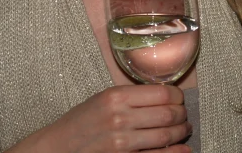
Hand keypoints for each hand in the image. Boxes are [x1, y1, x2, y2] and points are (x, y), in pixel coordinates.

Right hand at [8, 84, 191, 152]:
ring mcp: (121, 142)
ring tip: (184, 130)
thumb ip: (132, 96)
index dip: (177, 96)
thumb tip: (164, 95)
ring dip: (181, 133)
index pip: (162, 93)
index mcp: (116, 96)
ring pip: (165, 135)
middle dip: (182, 115)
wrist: (57, 147)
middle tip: (184, 115)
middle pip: (168, 114)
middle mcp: (120, 118)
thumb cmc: (81, 121)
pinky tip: (183, 150)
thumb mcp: (104, 98)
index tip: (178, 98)